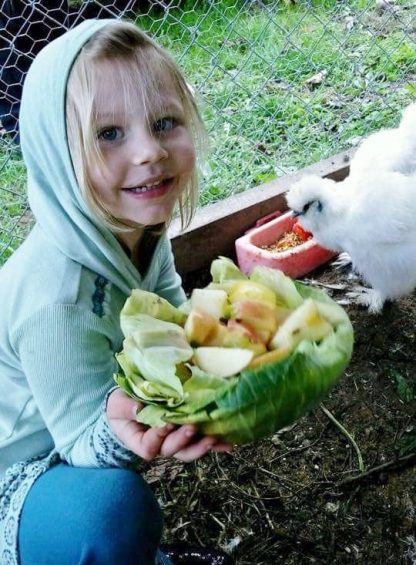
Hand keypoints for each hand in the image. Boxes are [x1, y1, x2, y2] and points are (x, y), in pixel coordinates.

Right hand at [106, 388, 231, 462]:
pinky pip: (201, 441)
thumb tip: (139, 409)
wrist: (131, 405)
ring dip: (203, 446)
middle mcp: (160, 445)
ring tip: (215, 438)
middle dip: (184, 440)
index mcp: (141, 441)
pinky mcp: (188, 435)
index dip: (157, 437)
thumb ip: (126, 407)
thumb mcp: (118, 405)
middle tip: (192, 428)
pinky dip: (215, 443)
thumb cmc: (122, 406)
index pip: (149, 446)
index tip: (165, 423)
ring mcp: (175, 442)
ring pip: (190, 450)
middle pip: (173, 450)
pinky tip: (229, 442)